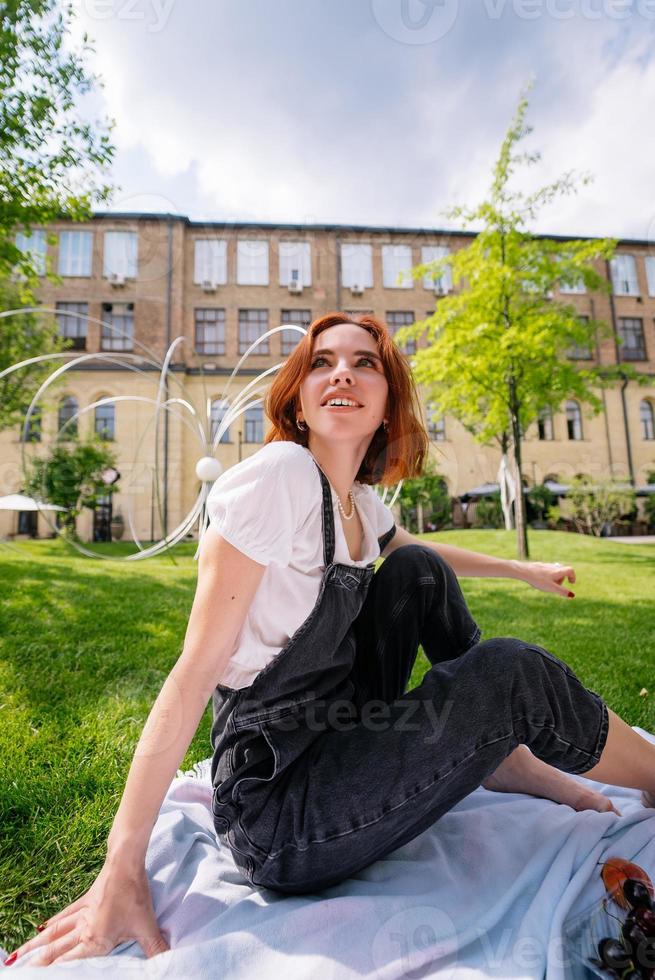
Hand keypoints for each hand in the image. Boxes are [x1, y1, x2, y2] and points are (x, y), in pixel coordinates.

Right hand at [3, 861, 168, 967]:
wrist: (125, 862)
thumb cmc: (135, 894)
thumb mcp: (147, 926)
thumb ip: (156, 949)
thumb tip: (169, 965)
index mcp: (95, 940)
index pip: (69, 962)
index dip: (54, 972)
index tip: (36, 977)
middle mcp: (83, 929)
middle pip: (55, 950)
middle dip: (37, 963)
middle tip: (18, 971)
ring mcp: (82, 914)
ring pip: (54, 933)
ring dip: (37, 945)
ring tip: (19, 955)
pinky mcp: (85, 900)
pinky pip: (64, 916)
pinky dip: (52, 923)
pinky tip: (42, 927)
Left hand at [518, 560, 575, 597]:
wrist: (524, 571)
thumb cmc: (538, 580)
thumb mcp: (552, 588)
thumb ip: (562, 591)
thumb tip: (572, 595)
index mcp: (558, 571)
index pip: (570, 570)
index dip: (573, 576)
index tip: (571, 583)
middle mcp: (553, 566)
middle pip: (563, 571)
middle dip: (562, 579)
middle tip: (556, 586)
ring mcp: (546, 565)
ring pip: (554, 570)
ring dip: (554, 578)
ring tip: (547, 584)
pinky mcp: (539, 566)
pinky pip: (547, 570)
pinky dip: (547, 576)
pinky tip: (540, 580)